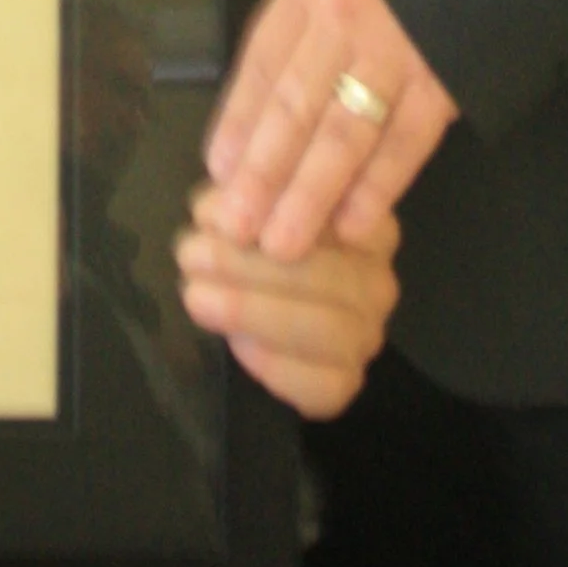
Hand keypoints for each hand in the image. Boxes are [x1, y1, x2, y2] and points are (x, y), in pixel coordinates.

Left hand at [175, 186, 398, 418]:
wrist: (258, 309)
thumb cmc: (249, 238)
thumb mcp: (247, 196)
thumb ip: (244, 183)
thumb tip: (222, 184)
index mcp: (362, 217)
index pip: (331, 210)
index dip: (270, 211)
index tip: (214, 213)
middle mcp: (376, 275)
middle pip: (329, 273)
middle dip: (250, 266)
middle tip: (191, 255)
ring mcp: (368, 332)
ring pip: (327, 329)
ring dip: (254, 312)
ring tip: (197, 295)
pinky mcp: (348, 380)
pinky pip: (322, 383)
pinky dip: (276, 365)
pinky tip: (238, 345)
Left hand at [204, 0, 457, 260]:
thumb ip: (298, 22)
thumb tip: (259, 104)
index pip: (262, 61)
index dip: (239, 120)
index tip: (217, 170)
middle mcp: (345, 19)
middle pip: (295, 106)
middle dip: (262, 173)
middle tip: (238, 226)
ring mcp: (398, 52)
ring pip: (344, 133)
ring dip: (310, 193)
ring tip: (282, 243)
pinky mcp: (446, 81)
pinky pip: (406, 143)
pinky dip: (379, 187)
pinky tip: (352, 225)